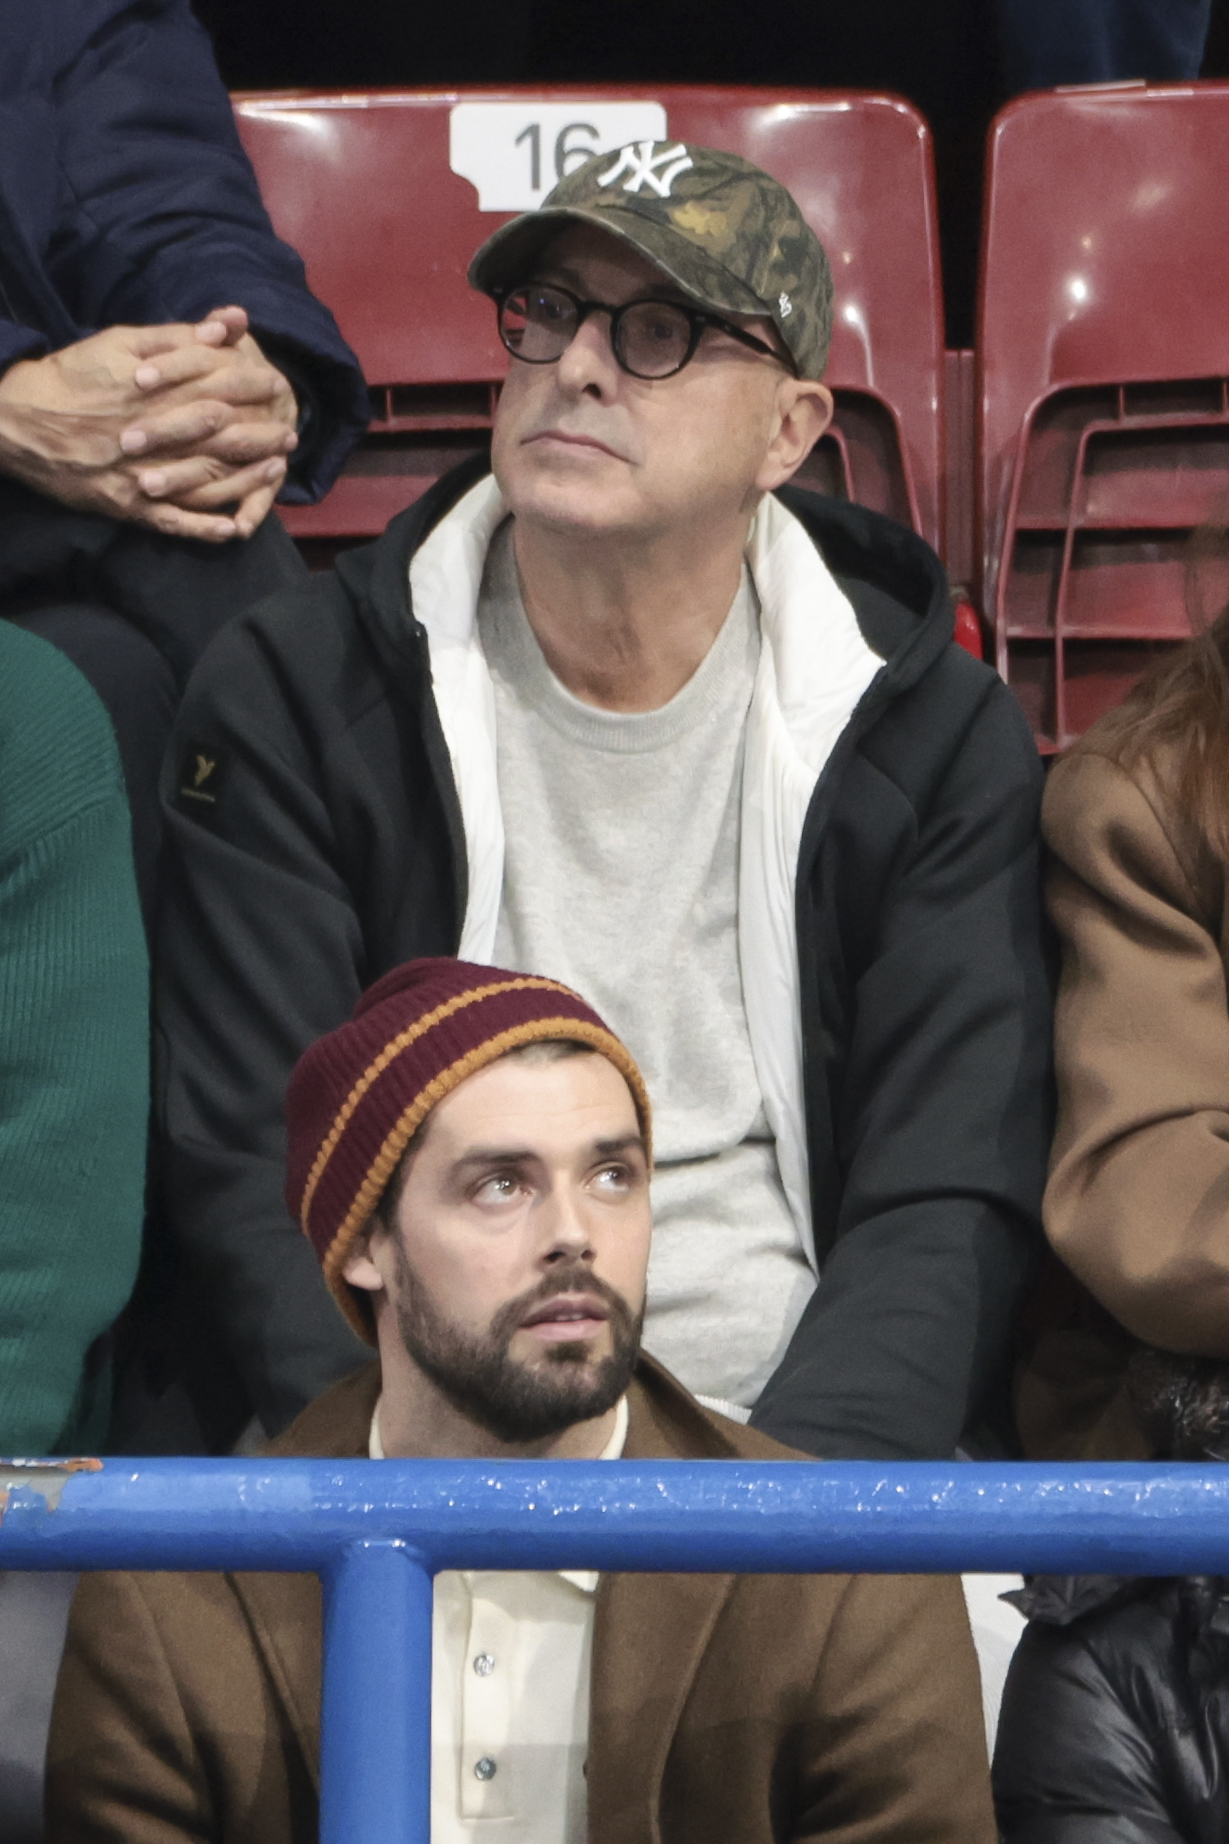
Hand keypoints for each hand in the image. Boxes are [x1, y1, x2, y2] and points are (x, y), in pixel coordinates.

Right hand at [0, 310, 297, 541]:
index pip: (216, 392)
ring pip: (202, 482)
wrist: (15, 419)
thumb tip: (231, 322)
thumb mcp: (122, 343)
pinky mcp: (124, 506)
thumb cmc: (72, 376)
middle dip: (259, 438)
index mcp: (151, 394)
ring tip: (275, 473)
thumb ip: (180, 336)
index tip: (280, 391)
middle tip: (289, 436)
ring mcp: (137, 476)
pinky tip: (234, 529)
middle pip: (217, 439)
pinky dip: (204, 527)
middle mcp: (149, 437)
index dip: (252, 394)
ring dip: (244, 481)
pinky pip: (171, 522)